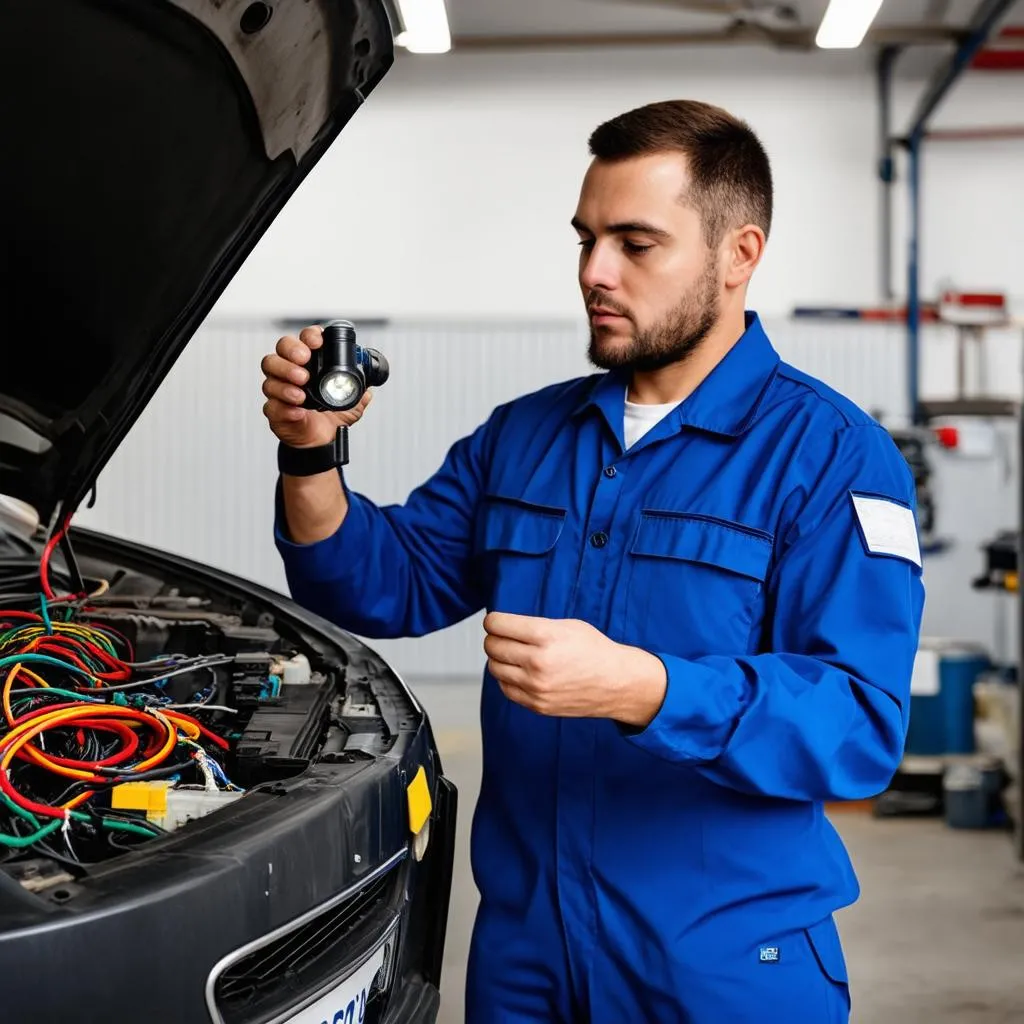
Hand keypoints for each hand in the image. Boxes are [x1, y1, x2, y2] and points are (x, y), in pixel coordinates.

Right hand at [261, 325, 372, 447]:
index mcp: (308, 364)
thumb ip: (360, 393)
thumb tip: (368, 390)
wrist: (322, 442)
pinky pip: (272, 405)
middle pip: (279, 351)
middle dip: (290, 353)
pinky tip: (298, 411)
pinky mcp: (274, 410)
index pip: (303, 340)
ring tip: (300, 393)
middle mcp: (290, 372)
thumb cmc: (331, 417)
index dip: (308, 336)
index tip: (317, 342)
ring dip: (285, 382)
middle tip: (304, 365)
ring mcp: (279, 390)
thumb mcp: (352, 404)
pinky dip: (284, 407)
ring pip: (270, 377)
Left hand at [482, 612, 666, 726]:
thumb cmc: (594, 650)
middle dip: (493, 638)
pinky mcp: (537, 704)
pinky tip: (518, 671)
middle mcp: (538, 662)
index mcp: (546, 636)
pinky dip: (507, 678)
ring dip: (498, 658)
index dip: (493, 621)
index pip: (498, 625)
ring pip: (495, 668)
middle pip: (492, 646)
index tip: (494, 622)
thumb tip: (503, 626)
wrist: (616, 682)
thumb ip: (534, 625)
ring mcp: (536, 686)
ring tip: (511, 654)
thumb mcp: (567, 625)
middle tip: (501, 636)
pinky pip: (505, 688)